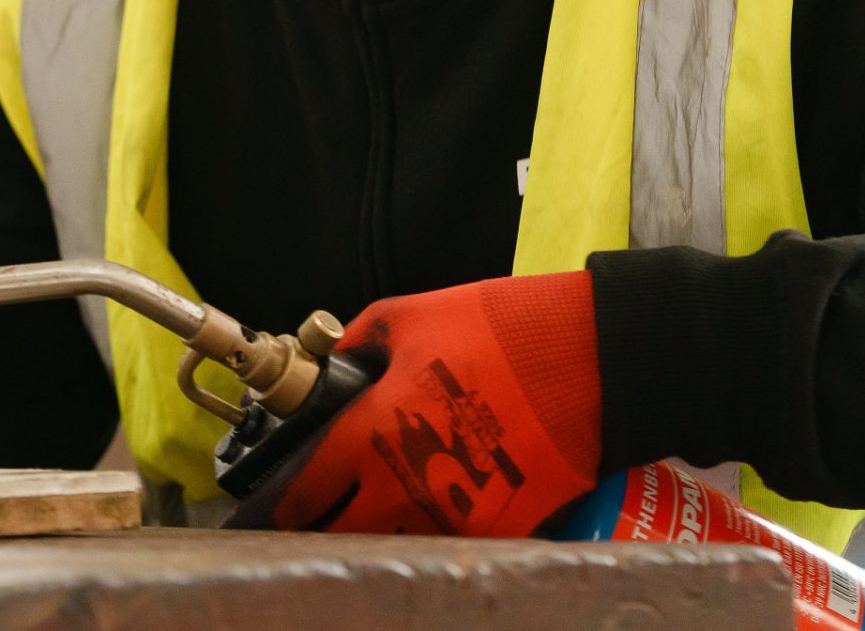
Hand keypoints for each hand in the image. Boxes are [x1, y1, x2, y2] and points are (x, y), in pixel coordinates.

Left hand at [227, 270, 600, 535]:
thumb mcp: (410, 317)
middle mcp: (407, 487)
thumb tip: (336, 364)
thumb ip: (359, 345)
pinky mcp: (499, 531)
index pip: (309, 490)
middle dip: (324, 529)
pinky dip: (433, 535)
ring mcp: (455, 517)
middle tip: (320, 518)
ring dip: (378, 534)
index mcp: (375, 434)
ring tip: (373, 516)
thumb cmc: (500, 331)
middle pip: (343, 535)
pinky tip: (431, 513)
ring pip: (395, 547)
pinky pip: (448, 544)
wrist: (591, 362)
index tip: (274, 507)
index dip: (285, 503)